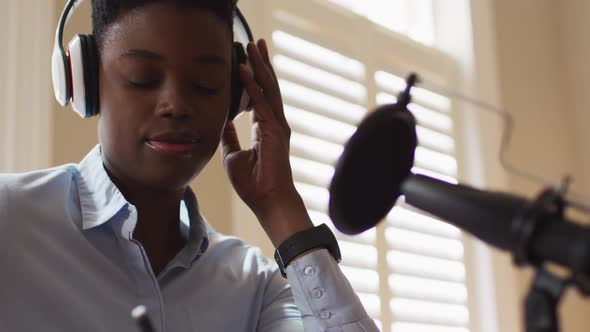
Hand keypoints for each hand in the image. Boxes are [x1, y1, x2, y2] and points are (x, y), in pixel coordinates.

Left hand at [221, 39, 313, 246]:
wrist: (267, 200)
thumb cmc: (253, 183)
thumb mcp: (232, 156)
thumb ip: (229, 137)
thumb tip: (221, 122)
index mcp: (264, 127)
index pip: (259, 96)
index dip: (254, 77)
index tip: (248, 59)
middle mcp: (274, 122)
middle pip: (267, 86)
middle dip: (261, 63)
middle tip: (255, 42)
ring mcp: (276, 125)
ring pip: (268, 89)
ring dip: (260, 66)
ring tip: (253, 46)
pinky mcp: (274, 131)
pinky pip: (261, 103)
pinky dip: (252, 86)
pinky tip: (244, 70)